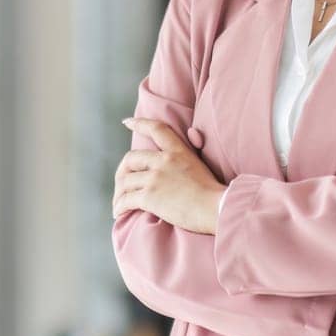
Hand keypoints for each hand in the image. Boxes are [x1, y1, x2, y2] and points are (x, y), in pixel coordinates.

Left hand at [112, 116, 226, 234]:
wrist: (216, 208)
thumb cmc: (214, 192)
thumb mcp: (200, 165)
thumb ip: (185, 158)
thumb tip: (189, 142)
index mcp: (177, 151)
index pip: (156, 129)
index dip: (139, 123)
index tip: (127, 122)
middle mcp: (163, 160)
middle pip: (130, 159)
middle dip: (121, 172)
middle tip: (121, 184)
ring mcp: (155, 178)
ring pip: (125, 181)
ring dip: (119, 194)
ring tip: (118, 203)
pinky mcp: (150, 196)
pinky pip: (126, 200)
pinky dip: (120, 206)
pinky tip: (119, 213)